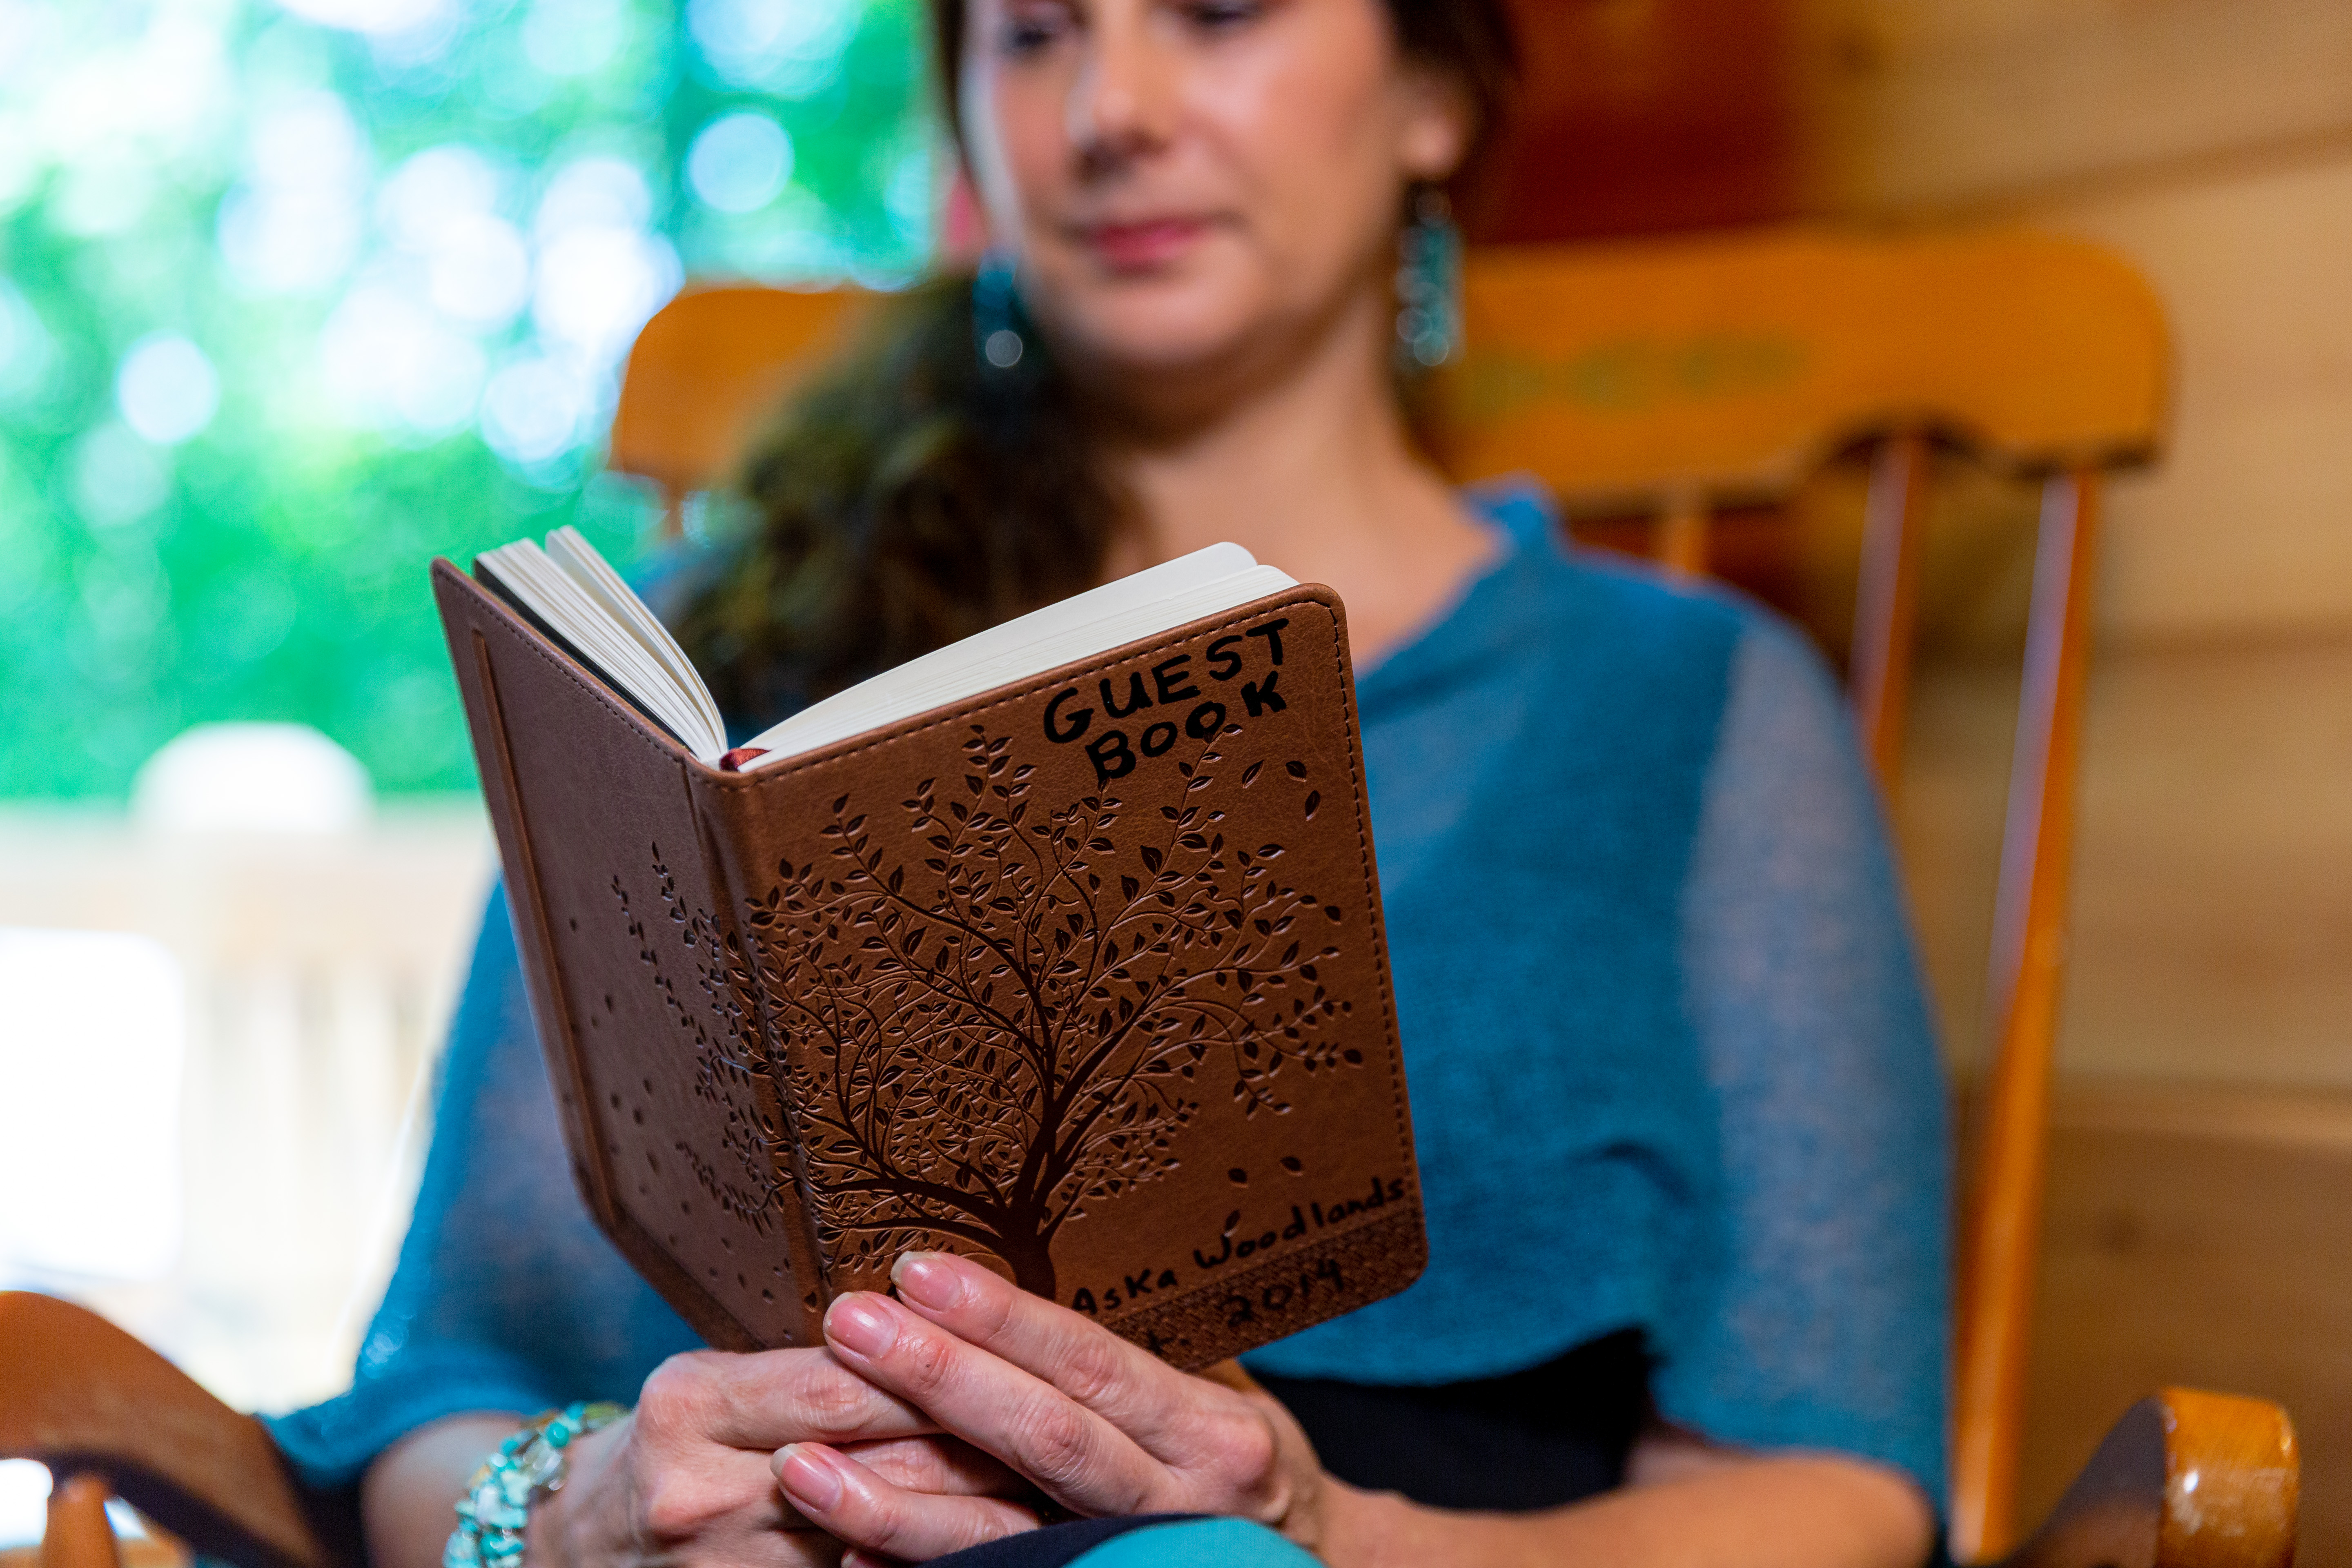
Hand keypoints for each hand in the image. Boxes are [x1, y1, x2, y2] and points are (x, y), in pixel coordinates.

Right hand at [524, 1347, 1042, 1567]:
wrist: (584, 1542)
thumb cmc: (676, 1439)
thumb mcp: (718, 1375)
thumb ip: (811, 1365)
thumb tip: (941, 1335)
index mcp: (691, 1403)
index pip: (840, 1385)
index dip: (934, 1366)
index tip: (1016, 1352)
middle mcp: (702, 1491)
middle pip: (869, 1463)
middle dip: (973, 1444)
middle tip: (1072, 1422)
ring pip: (877, 1539)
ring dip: (971, 1510)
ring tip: (1053, 1482)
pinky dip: (925, 1562)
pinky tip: (989, 1542)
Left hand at [776, 1252, 1334, 1562]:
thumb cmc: (1234, 1461)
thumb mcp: (1214, 1393)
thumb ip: (1125, 1355)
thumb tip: (1016, 1265)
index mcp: (1212, 1433)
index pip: (1090, 1364)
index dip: (1001, 1318)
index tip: (915, 1270)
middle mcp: (1180, 1504)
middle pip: (1041, 1440)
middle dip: (937, 1379)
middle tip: (848, 1324)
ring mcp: (1131, 1563)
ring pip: (1004, 1536)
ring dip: (894, 1501)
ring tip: (802, 1462)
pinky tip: (846, 1548)